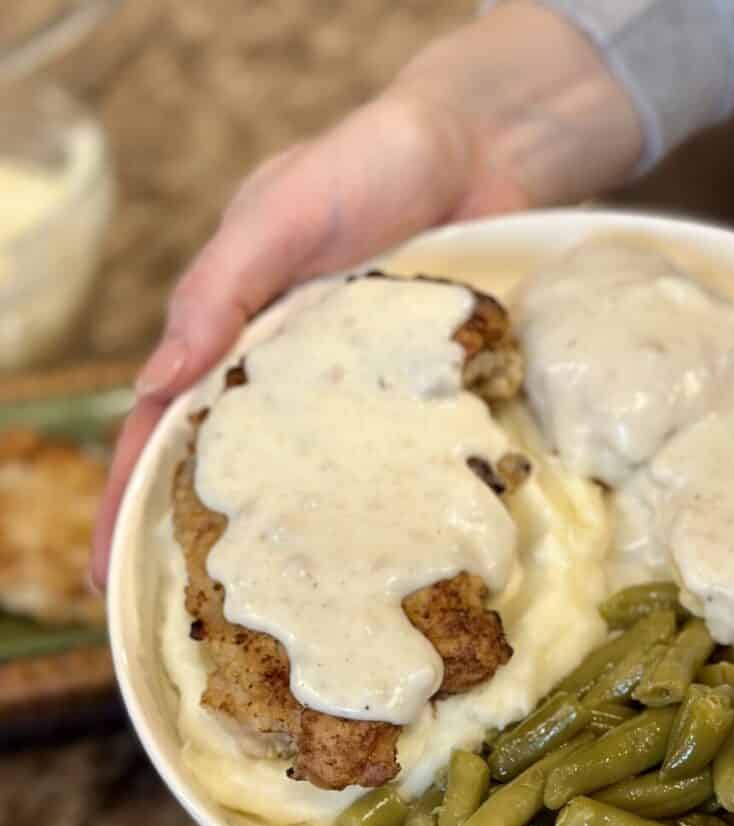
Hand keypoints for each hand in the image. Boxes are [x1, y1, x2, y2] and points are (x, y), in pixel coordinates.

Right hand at [89, 2, 642, 586]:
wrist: (481, 151)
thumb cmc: (369, 165)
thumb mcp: (280, 214)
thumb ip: (221, 289)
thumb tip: (154, 384)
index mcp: (232, 328)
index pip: (162, 425)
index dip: (129, 499)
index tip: (108, 577)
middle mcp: (288, 369)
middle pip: (232, 466)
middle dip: (204, 541)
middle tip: (193, 624)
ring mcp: (356, 387)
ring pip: (312, 474)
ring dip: (293, 537)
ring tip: (283, 614)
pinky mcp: (418, 392)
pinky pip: (392, 455)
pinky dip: (379, 502)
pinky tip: (380, 554)